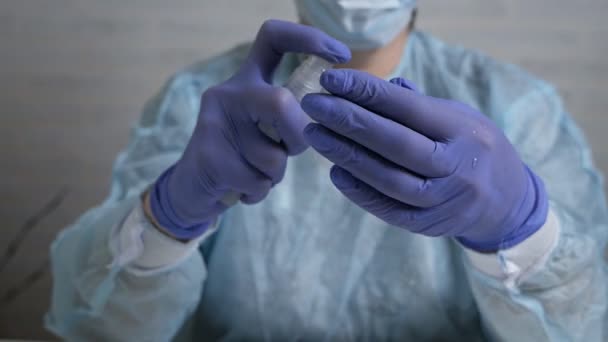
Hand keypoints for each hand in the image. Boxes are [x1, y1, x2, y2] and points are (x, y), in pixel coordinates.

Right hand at [149, 20, 350, 238]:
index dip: (310, 39)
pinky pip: (257, 180)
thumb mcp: (266, 127)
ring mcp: (215, 121)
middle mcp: (229, 92)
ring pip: (273, 155)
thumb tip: (334, 112)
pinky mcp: (209, 154)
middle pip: (281, 102)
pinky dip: (259, 192)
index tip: (341, 56)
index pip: (274, 38)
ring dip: (275, 175)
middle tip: (287, 152)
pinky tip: (241, 188)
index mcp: (247, 79)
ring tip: (254, 173)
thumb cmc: (241, 156)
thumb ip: (290, 114)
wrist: (193, 188)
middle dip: (297, 137)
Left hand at [302, 69, 547, 251]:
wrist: (506, 202)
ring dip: (346, 155)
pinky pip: (389, 209)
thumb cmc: (473, 148)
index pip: (408, 108)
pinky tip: (335, 172)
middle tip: (314, 104)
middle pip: (395, 142)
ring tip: (315, 134)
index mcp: (464, 131)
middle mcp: (457, 166)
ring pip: (388, 178)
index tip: (332, 79)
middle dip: (349, 121)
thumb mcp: (460, 117)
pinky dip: (360, 192)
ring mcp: (444, 200)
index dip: (367, 92)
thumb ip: (420, 105)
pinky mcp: (430, 225)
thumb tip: (378, 87)